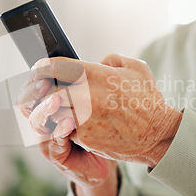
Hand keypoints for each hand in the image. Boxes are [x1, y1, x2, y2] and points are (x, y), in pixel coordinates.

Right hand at [15, 69, 118, 195]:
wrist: (107, 157)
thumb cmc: (100, 125)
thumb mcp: (94, 100)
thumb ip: (88, 83)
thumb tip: (98, 61)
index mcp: (48, 104)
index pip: (32, 86)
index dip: (35, 75)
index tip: (42, 66)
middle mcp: (43, 121)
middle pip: (25, 102)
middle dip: (32, 90)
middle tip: (44, 82)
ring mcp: (47, 139)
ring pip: (35, 122)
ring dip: (44, 109)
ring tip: (56, 100)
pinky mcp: (57, 155)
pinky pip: (52, 144)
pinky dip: (59, 132)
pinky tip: (69, 123)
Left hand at [27, 54, 182, 167]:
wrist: (157, 135)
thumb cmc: (147, 100)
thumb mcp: (135, 68)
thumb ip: (111, 59)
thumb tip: (97, 62)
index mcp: (96, 74)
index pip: (54, 66)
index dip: (41, 67)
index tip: (38, 68)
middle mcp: (86, 95)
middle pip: (48, 90)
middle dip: (43, 89)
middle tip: (42, 89)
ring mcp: (83, 118)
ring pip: (53, 110)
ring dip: (53, 108)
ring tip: (58, 105)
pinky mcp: (84, 136)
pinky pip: (64, 128)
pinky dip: (64, 124)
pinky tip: (72, 121)